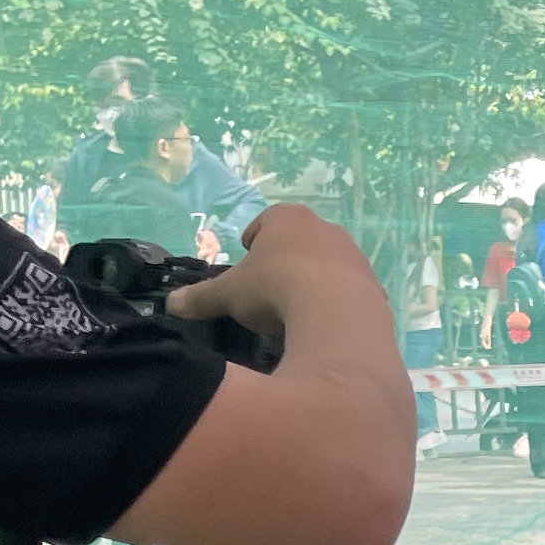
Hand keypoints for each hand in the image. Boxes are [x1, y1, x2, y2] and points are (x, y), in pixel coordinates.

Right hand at [160, 202, 361, 344]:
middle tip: (270, 286)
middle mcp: (326, 229)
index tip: (248, 257)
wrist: (338, 315)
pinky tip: (324, 326)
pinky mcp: (374, 285)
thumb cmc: (274, 290)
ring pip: (329, 264)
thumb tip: (171, 304)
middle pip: (301, 240)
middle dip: (287, 259)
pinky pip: (350, 293)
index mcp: (288, 219)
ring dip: (315, 281)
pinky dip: (337, 304)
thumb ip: (201, 298)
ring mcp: (354, 256)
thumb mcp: (229, 295)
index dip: (255, 239)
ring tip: (297, 310)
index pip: (267, 221)